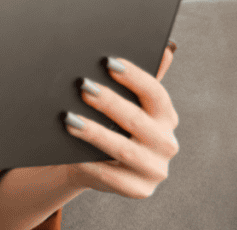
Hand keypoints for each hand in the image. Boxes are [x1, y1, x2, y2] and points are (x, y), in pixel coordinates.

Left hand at [62, 42, 178, 198]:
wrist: (96, 165)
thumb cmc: (112, 126)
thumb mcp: (125, 103)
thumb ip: (138, 80)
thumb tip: (165, 46)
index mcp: (167, 117)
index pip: (156, 93)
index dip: (134, 77)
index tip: (108, 61)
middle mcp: (167, 144)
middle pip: (136, 120)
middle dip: (108, 102)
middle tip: (83, 86)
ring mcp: (155, 170)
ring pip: (122, 148)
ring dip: (94, 132)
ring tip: (69, 119)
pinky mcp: (139, 190)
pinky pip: (110, 175)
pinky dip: (88, 162)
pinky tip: (70, 152)